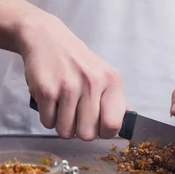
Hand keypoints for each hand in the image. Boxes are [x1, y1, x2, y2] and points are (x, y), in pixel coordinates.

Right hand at [19, 13, 125, 139]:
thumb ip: (115, 99)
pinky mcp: (46, 90)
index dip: (103, 132)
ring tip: (62, 106)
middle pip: (87, 134)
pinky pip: (48, 122)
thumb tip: (128, 121)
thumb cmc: (76, 61)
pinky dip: (47, 117)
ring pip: (65, 131)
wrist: (47, 38)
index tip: (96, 126)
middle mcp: (92, 83)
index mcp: (111, 81)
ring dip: (62, 124)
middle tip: (75, 115)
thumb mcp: (103, 74)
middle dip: (79, 130)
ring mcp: (68, 87)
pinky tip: (51, 101)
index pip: (113, 125)